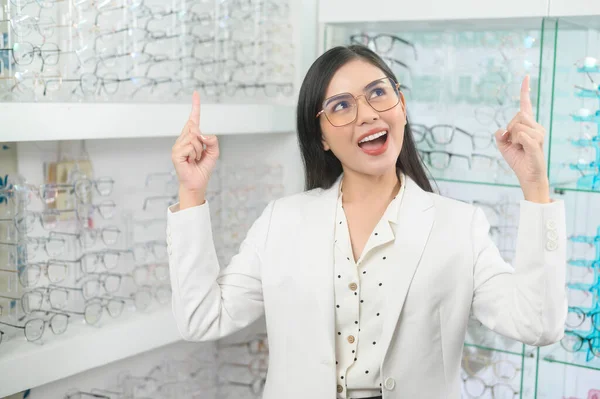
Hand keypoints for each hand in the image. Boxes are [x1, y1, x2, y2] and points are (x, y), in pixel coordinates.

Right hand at [171, 91, 219, 198]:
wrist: (197, 182)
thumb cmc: (203, 167)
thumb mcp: (214, 151)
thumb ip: (212, 140)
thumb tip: (201, 134)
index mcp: (191, 136)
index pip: (193, 119)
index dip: (195, 106)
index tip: (196, 93)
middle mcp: (182, 139)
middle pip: (195, 127)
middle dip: (203, 141)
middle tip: (200, 154)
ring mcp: (177, 145)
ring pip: (194, 137)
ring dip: (199, 150)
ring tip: (195, 159)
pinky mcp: (176, 153)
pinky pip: (190, 146)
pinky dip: (194, 154)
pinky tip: (190, 161)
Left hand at [494, 75, 549, 202]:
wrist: (527, 175)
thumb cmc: (517, 159)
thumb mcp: (503, 145)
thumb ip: (499, 135)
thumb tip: (502, 130)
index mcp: (527, 125)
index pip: (526, 104)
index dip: (525, 91)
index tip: (526, 77)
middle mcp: (536, 126)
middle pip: (516, 117)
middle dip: (509, 130)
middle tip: (514, 143)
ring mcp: (538, 134)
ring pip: (517, 126)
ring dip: (512, 138)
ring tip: (519, 148)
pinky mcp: (537, 144)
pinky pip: (521, 136)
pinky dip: (517, 142)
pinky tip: (522, 149)